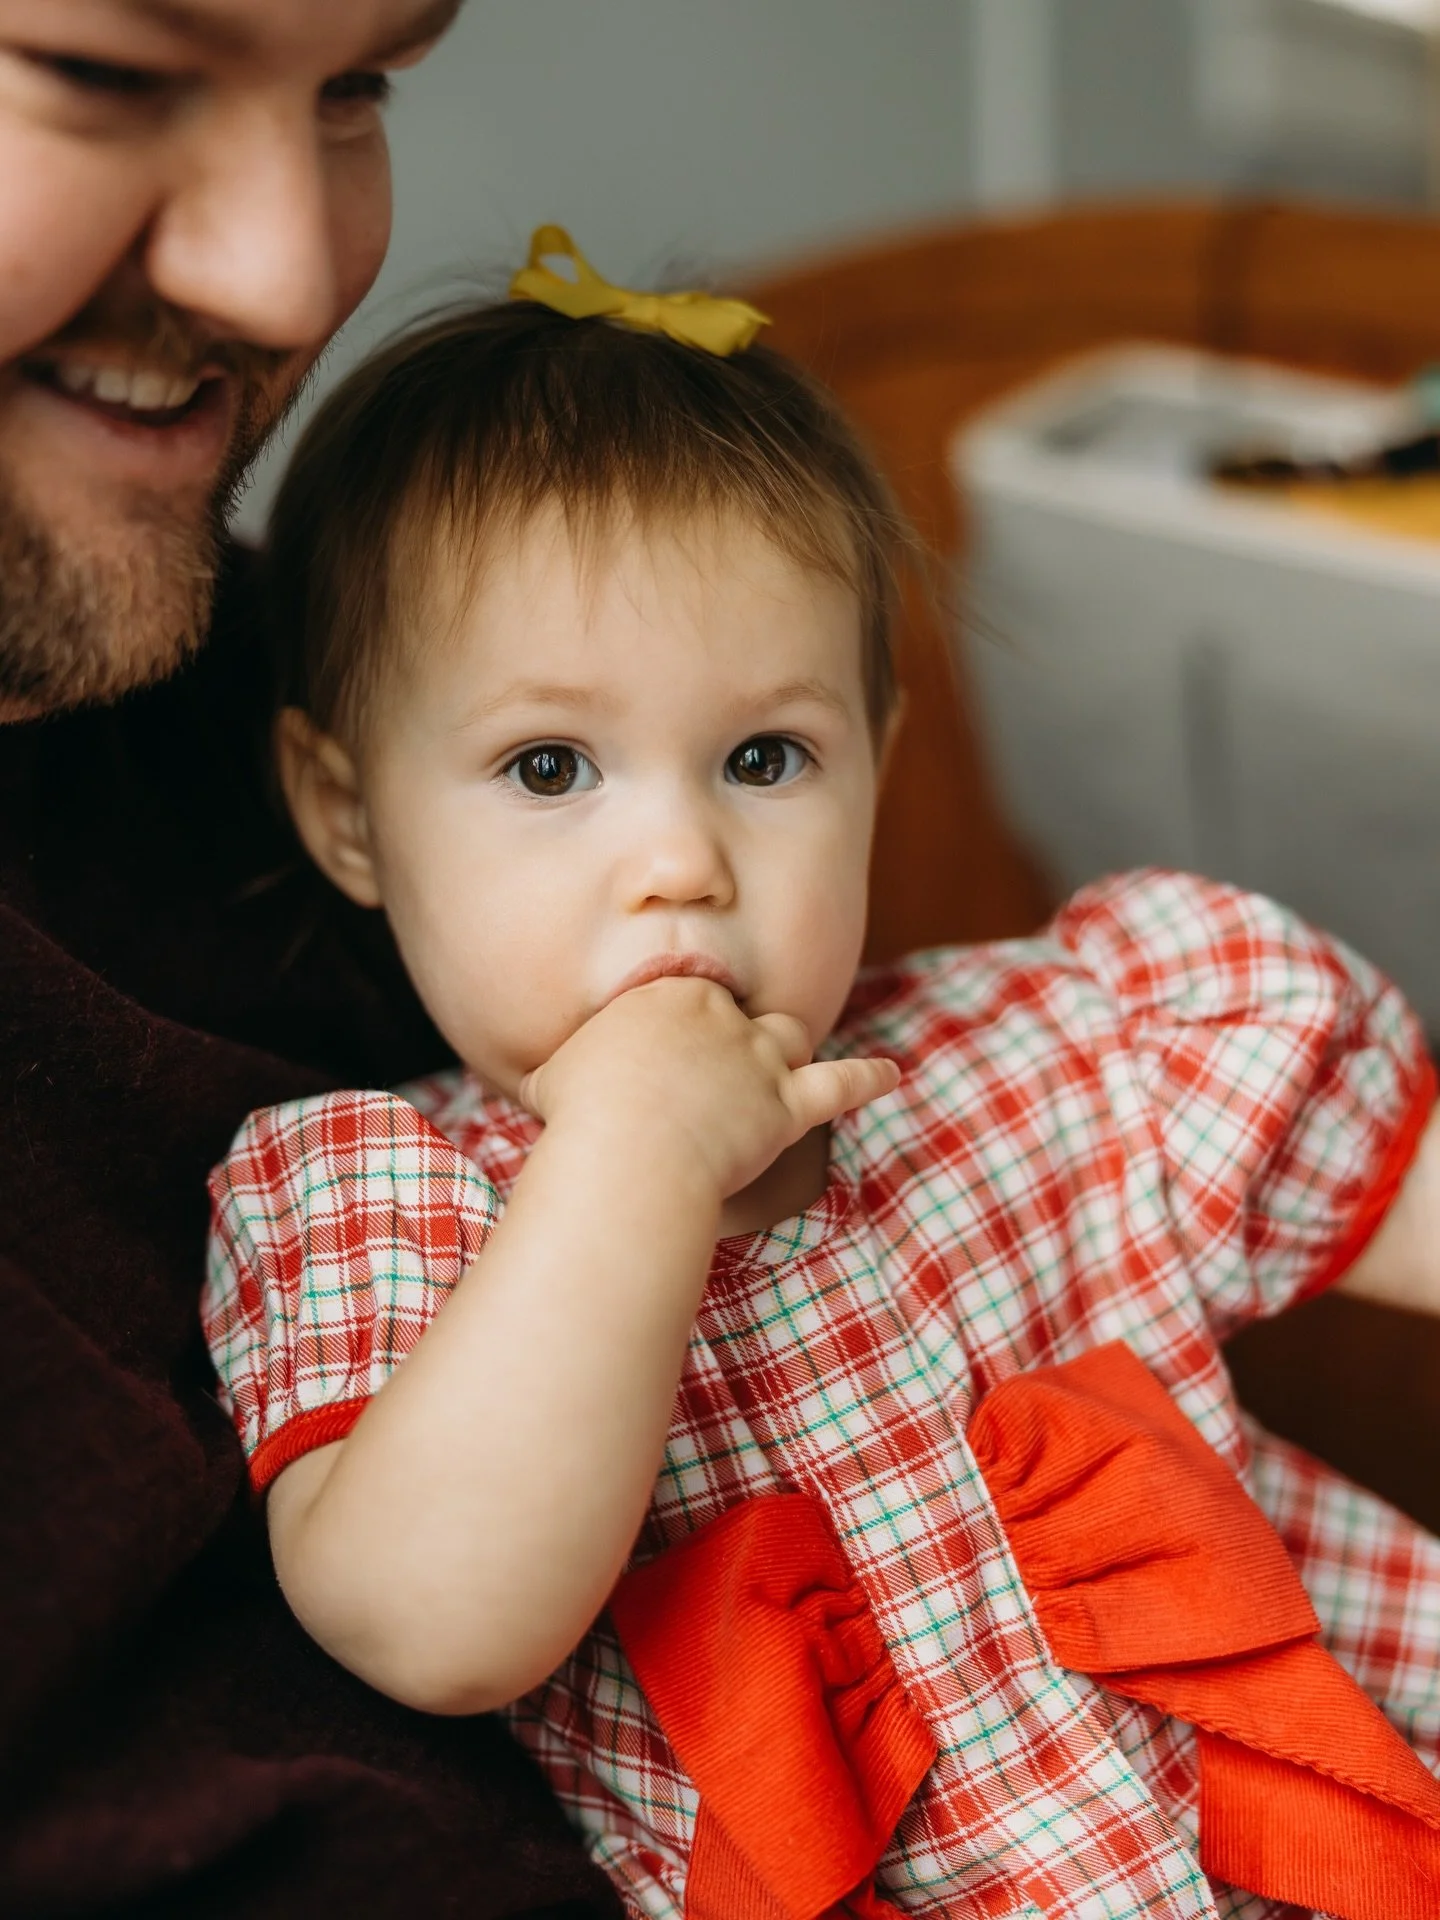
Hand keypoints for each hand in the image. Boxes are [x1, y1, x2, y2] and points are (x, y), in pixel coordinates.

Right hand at [520, 978, 899, 1202]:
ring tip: (784, 1068)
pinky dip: (868, 1078)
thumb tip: (541, 1087)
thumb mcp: (550, 1078)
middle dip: (732, 1038)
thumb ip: (562, 1072)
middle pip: (740, 1015)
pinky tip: (891, 1076)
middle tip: (715, 1071)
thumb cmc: (578, 1117)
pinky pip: (841, 1084)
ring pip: (788, 1037)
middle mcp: (719, 1014)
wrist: (624, 1149)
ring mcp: (757, 1057)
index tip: (668, 1057)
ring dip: (786, 1053)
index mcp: (665, 995)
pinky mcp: (785, 1104)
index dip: (683, 1029)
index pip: (689, 997)